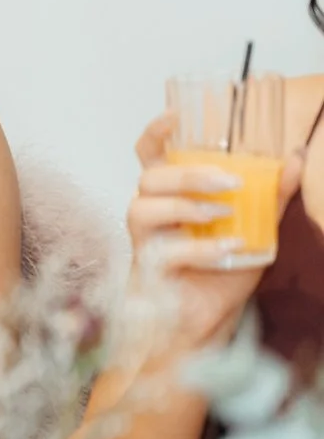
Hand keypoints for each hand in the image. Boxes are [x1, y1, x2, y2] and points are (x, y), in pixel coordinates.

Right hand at [124, 110, 302, 348]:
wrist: (206, 322)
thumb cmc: (220, 273)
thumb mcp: (255, 228)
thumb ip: (270, 196)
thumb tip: (294, 158)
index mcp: (169, 197)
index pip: (149, 156)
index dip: (155, 133)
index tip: (176, 117)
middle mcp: (150, 214)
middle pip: (150, 178)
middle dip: (188, 173)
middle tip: (229, 180)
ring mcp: (145, 242)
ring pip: (143, 208)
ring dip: (185, 206)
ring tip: (222, 212)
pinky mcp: (148, 271)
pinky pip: (166, 251)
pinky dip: (201, 248)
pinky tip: (230, 248)